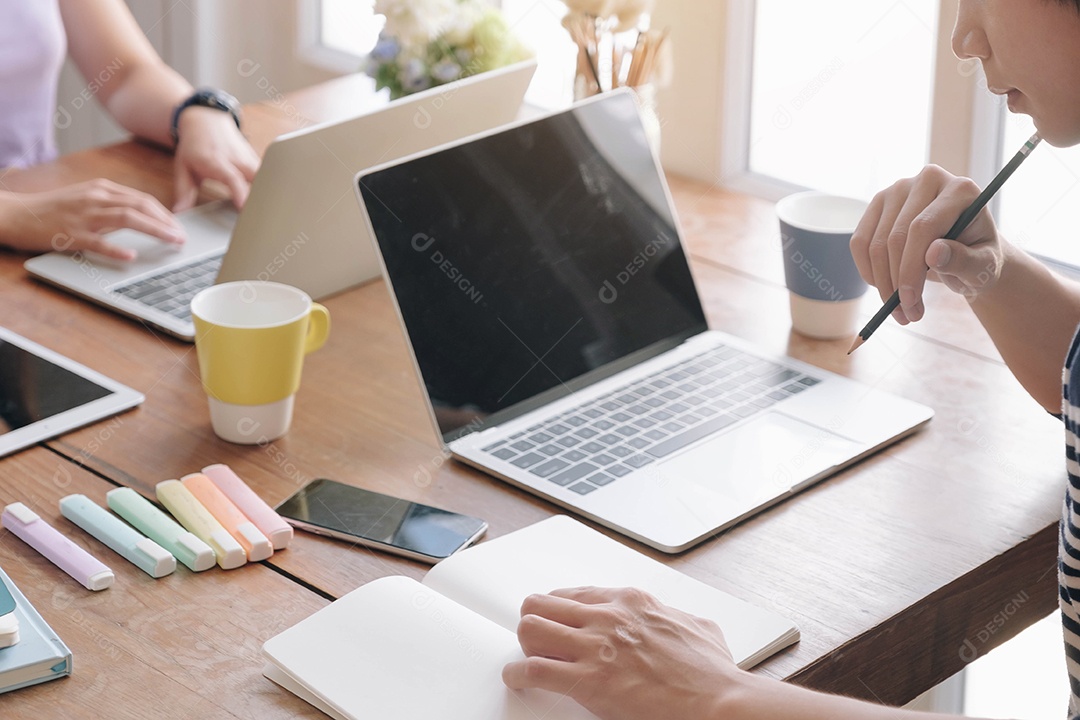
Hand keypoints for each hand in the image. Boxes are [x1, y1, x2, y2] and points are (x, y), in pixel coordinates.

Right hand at [0, 179, 183, 259]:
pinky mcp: (71, 233)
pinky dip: (116, 248)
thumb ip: (112, 204)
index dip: (164, 214)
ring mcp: (84, 215)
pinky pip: (98, 241)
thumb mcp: (86, 198)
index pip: (142, 199)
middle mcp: (96, 198)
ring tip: (172, 241)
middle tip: (182, 237)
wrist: (17, 213)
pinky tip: (131, 255)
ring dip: (154, 230)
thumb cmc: (54, 209)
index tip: (179, 227)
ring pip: (126, 218)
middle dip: (166, 222)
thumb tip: (142, 216)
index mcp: (101, 189)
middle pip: (140, 206)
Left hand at [172, 107, 258, 211]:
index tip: (243, 206)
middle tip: (260, 215)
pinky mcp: (257, 161)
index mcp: (216, 161)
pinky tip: (267, 202)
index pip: (232, 178)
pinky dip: (268, 188)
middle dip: (261, 196)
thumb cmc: (195, 146)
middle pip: (257, 177)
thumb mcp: (183, 167)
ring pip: (266, 176)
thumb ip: (183, 191)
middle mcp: (236, 159)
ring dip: (267, 193)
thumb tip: (180, 212)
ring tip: (267, 211)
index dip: (239, 192)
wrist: (207, 121)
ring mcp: (249, 159)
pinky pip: (267, 175)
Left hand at [502, 587, 740, 719]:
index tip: (557, 619)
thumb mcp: (698, 627)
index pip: (576, 593)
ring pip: (530, 628)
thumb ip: (677, 618)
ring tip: (528, 657)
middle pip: (543, 603)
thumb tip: (678, 622)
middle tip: (537, 638)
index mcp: (631, 601)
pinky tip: (518, 680)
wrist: (716, 702)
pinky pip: (532, 670)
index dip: (561, 609)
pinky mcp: (587, 681)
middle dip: (536, 620)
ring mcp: (595, 647)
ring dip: (525, 644)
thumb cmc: (711, 673)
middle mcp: (607, 617)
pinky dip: (517, 675)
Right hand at [850, 164, 1003, 323]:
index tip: (910, 303)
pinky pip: (859, 243)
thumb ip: (965, 260)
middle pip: (895, 237)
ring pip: (875, 244)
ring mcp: (897, 190)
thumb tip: (934, 253)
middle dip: (896, 283)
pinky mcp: (877, 205)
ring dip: (882, 284)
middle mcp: (926, 180)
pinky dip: (868, 272)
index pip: (922, 228)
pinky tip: (885, 287)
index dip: (911, 268)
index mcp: (959, 189)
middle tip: (907, 315)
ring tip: (900, 309)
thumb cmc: (979, 258)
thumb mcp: (983, 267)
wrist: (967, 251)